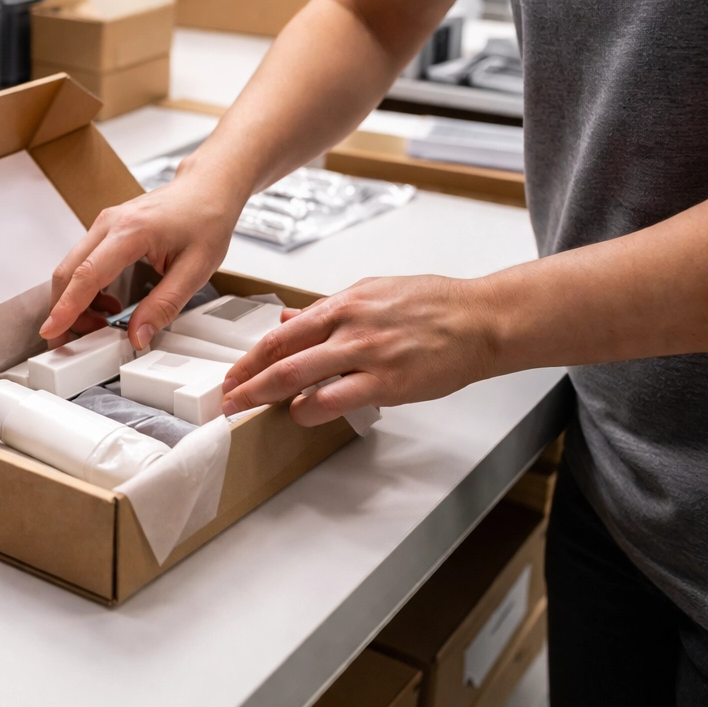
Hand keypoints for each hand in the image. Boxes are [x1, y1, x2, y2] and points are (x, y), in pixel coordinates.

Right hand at [40, 163, 244, 348]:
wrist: (208, 187)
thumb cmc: (206, 218)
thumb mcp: (196, 269)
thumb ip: (164, 305)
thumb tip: (138, 334)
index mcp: (131, 231)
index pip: (88, 275)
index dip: (68, 307)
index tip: (53, 330)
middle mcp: (110, 223)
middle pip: (68, 272)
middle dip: (63, 311)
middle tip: (70, 342)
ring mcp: (104, 223)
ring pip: (72, 268)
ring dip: (75, 301)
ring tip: (100, 326)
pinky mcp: (106, 229)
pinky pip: (83, 261)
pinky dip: (86, 288)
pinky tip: (108, 304)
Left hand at [219, 275, 501, 424]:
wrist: (481, 319)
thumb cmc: (434, 305)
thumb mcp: (373, 292)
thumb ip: (328, 310)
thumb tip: (289, 319)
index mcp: (344, 304)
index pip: (282, 333)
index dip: (250, 357)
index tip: (233, 373)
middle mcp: (349, 325)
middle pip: (280, 355)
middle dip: (246, 380)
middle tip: (226, 398)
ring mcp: (366, 353)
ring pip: (299, 376)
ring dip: (266, 396)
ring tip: (247, 410)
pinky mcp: (388, 381)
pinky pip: (335, 399)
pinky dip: (310, 408)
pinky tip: (299, 414)